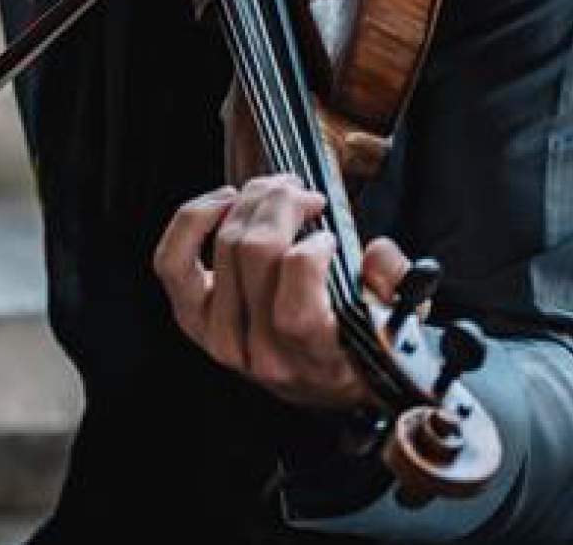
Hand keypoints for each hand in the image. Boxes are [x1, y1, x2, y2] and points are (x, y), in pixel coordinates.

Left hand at [153, 174, 409, 409]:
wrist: (324, 382)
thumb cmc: (360, 342)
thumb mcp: (399, 320)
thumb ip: (397, 284)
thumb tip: (375, 252)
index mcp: (314, 359)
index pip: (296, 307)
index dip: (312, 253)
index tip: (332, 237)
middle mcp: (259, 352)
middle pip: (256, 253)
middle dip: (284, 202)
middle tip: (307, 194)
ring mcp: (218, 336)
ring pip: (223, 245)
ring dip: (253, 200)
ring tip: (278, 191)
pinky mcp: (192, 318)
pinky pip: (173, 262)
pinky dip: (193, 220)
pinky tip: (225, 200)